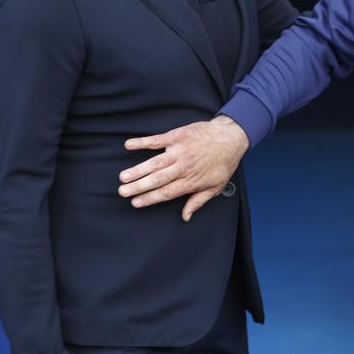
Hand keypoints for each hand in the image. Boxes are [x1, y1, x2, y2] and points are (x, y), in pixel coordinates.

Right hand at [119, 116, 249, 220]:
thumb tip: (186, 217)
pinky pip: (157, 140)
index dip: (150, 198)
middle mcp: (183, 167)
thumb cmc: (223, 162)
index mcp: (191, 181)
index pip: (166, 193)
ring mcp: (179, 151)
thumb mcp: (216, 186)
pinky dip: (142, 142)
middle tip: (123, 192)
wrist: (230, 137)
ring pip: (154, 163)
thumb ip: (198, 201)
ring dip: (137, 170)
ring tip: (123, 177)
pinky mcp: (177, 136)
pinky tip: (129, 145)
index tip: (135, 202)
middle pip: (157, 179)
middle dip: (138, 187)